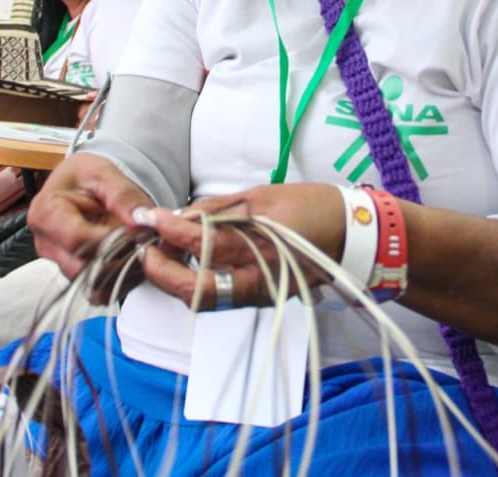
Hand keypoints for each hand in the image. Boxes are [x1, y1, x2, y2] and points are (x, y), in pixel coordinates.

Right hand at [28, 152, 154, 279]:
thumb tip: (141, 220)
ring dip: (123, 272)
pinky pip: (98, 292)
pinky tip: (133, 261)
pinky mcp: (74, 275)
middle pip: (83, 268)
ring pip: (92, 284)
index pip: (77, 239)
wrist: (80, 185)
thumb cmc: (87, 176)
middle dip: (119, 257)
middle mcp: (47, 244)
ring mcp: (59, 263)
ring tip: (141, 250)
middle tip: (145, 242)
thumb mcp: (104, 173)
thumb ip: (123, 195)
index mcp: (46, 213)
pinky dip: (120, 282)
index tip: (138, 232)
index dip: (112, 240)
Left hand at [137, 183, 345, 309]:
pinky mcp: (257, 298)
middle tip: (148, 246)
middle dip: (161, 272)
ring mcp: (257, 295)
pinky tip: (185, 259)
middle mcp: (256, 282)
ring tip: (161, 250)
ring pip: (202, 299)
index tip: (150, 215)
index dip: (170, 230)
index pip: (202, 244)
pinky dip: (194, 280)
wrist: (350, 234)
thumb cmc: (309, 207)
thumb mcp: (261, 197)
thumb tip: (176, 216)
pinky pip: (217, 296)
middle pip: (194, 291)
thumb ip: (216, 210)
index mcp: (260, 249)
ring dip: (174, 278)